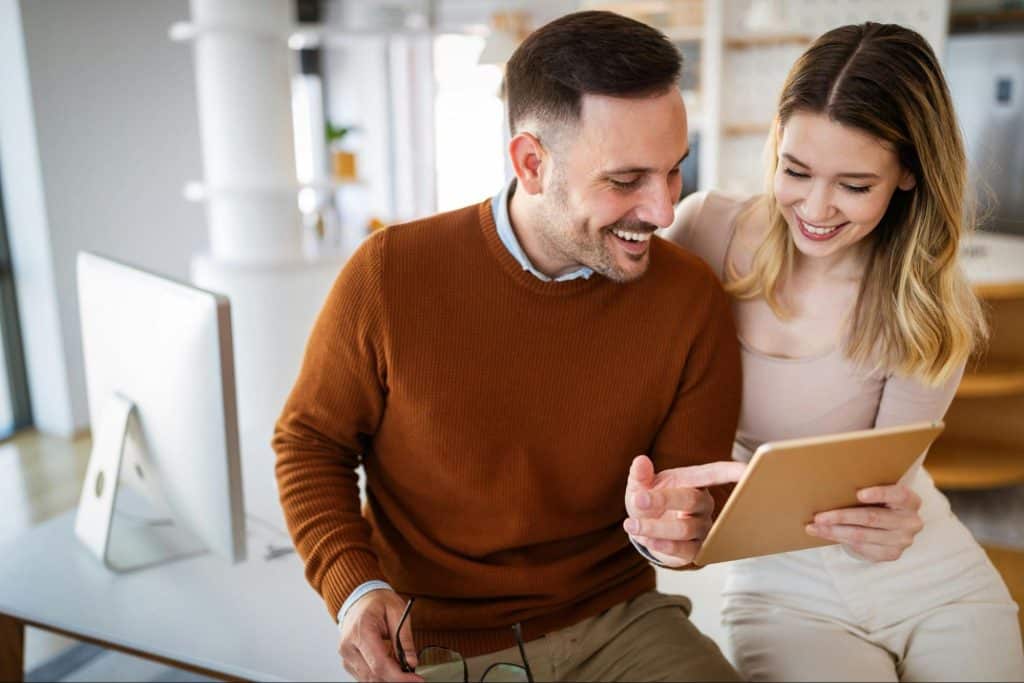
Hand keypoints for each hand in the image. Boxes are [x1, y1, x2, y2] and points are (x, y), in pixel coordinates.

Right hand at [338, 590, 423, 681]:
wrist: (360, 599)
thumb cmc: (377, 602)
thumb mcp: (397, 611)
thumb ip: (404, 638)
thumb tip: (411, 661)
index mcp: (361, 630)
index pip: (379, 664)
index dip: (399, 676)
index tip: (416, 679)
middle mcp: (349, 646)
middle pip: (374, 675)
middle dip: (396, 678)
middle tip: (414, 675)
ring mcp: (346, 656)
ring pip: (369, 679)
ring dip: (388, 677)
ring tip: (403, 667)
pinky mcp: (348, 662)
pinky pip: (365, 677)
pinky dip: (380, 675)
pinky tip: (391, 666)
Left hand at [623, 455, 746, 567]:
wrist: (645, 530)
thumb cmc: (649, 500)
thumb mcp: (640, 485)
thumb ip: (640, 474)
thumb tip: (640, 461)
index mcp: (694, 482)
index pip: (715, 473)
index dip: (731, 471)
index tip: (745, 470)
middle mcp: (704, 505)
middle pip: (691, 500)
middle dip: (662, 499)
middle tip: (636, 499)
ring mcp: (703, 529)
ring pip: (685, 529)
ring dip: (654, 527)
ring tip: (631, 524)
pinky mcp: (696, 551)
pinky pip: (684, 550)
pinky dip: (662, 545)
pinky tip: (645, 540)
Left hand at [806, 484, 922, 561]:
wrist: (891, 525)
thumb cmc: (879, 501)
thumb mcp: (880, 492)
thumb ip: (867, 487)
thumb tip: (830, 482)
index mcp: (910, 501)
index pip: (898, 495)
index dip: (879, 494)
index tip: (858, 494)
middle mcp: (910, 522)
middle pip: (872, 518)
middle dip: (841, 516)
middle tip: (818, 516)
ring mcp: (902, 540)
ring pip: (862, 535)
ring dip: (834, 531)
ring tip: (814, 527)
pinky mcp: (892, 554)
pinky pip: (862, 547)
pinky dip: (840, 540)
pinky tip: (825, 534)